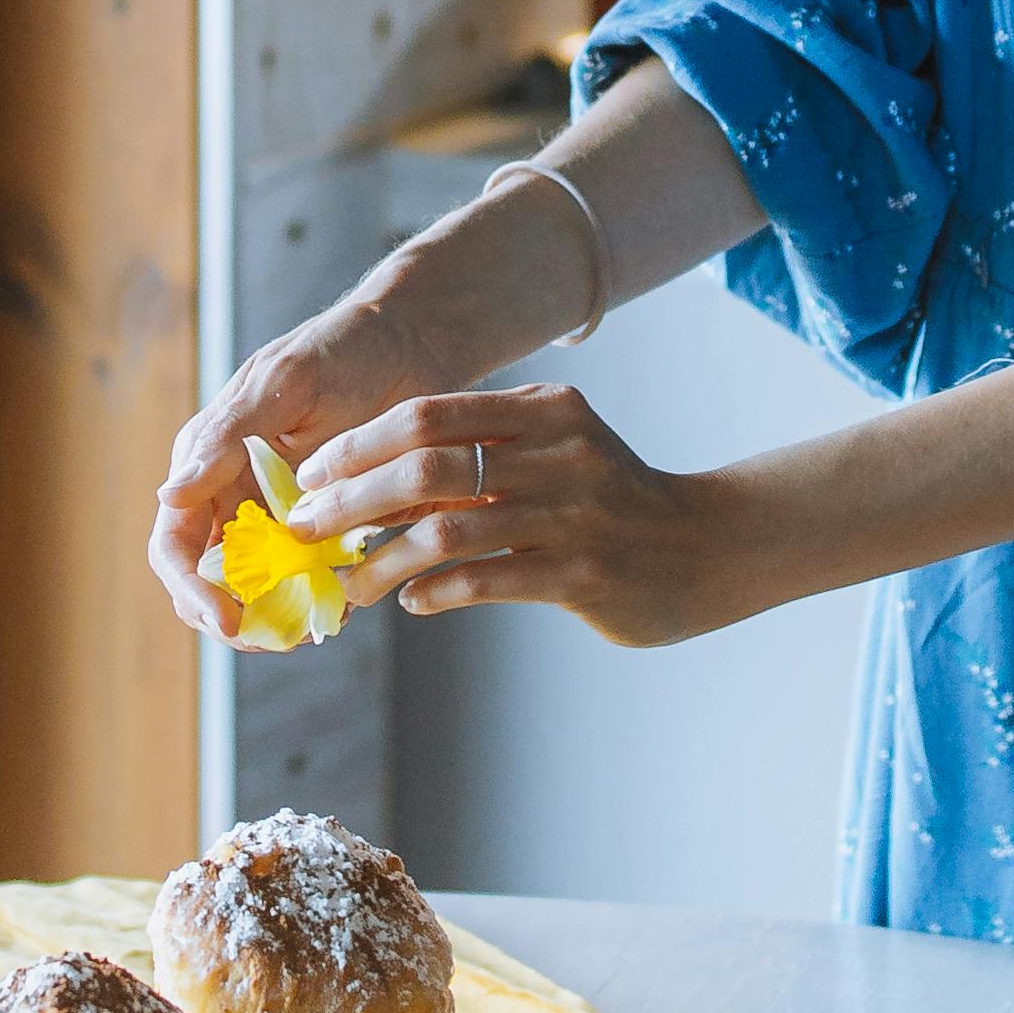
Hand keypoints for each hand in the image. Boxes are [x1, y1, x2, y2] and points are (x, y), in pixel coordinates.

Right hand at [149, 300, 440, 644]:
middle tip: (279, 636)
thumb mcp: (286, 384)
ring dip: (277, 619)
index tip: (227, 619)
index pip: (175, 545)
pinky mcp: (325, 525)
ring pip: (258, 592)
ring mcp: (280, 515)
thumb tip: (169, 495)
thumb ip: (228, 439)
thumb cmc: (343, 348)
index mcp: (208, 461)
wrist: (415, 341)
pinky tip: (346, 603)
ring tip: (314, 624)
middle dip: (234, 618)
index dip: (191, 590)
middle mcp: (235, 495)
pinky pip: (310, 581)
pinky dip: (320, 601)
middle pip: (210, 583)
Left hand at [287, 386, 767, 652]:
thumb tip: (376, 482)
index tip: (313, 475)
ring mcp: (572, 513)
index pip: (428, 413)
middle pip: (426, 466)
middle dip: (351, 500)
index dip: (359, 444)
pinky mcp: (582, 574)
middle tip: (307, 529)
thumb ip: (484, 452)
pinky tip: (414, 602)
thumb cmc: (611, 500)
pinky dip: (436, 592)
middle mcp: (558, 452)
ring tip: (351, 584)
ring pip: (446, 530)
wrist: (706, 548)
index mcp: (545, 410)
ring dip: (383, 559)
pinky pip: (485, 581)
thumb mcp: (558, 449)